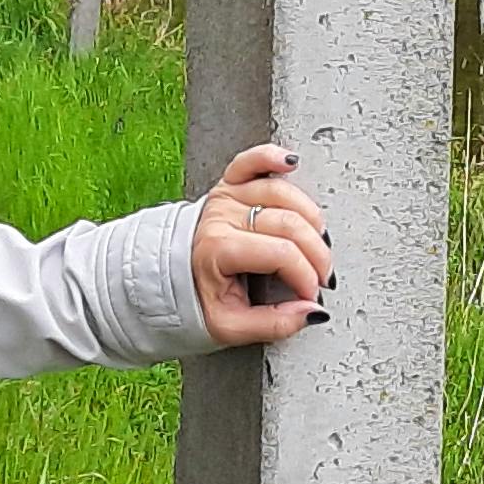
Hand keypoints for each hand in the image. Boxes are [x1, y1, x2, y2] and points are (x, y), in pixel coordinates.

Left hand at [190, 143, 333, 348]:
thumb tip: (313, 312)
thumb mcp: (231, 327)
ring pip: (283, 193)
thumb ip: (274, 323)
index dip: (306, 276)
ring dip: (311, 218)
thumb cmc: (195, 301)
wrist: (162, 279)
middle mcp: (221, 216)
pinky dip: (272, 157)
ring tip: (317, 243)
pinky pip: (252, 161)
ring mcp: (225, 197)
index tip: (312, 296)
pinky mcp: (228, 185)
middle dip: (316, 254)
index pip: (281, 254)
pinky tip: (291, 163)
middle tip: (321, 277)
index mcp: (218, 249)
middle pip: (290, 223)